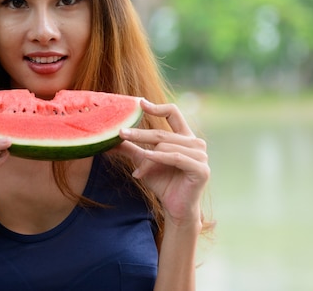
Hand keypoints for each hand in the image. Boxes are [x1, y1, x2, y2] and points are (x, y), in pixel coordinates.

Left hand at [116, 99, 209, 227]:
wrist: (175, 209)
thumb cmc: (163, 184)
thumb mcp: (145, 162)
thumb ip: (132, 148)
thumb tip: (110, 140)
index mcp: (185, 137)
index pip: (173, 113)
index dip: (157, 107)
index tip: (140, 103)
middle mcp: (196, 143)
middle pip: (163, 133)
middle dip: (140, 134)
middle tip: (120, 132)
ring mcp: (201, 155)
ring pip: (166, 146)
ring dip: (147, 158)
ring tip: (137, 170)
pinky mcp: (201, 169)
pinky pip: (175, 157)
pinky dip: (159, 158)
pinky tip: (146, 157)